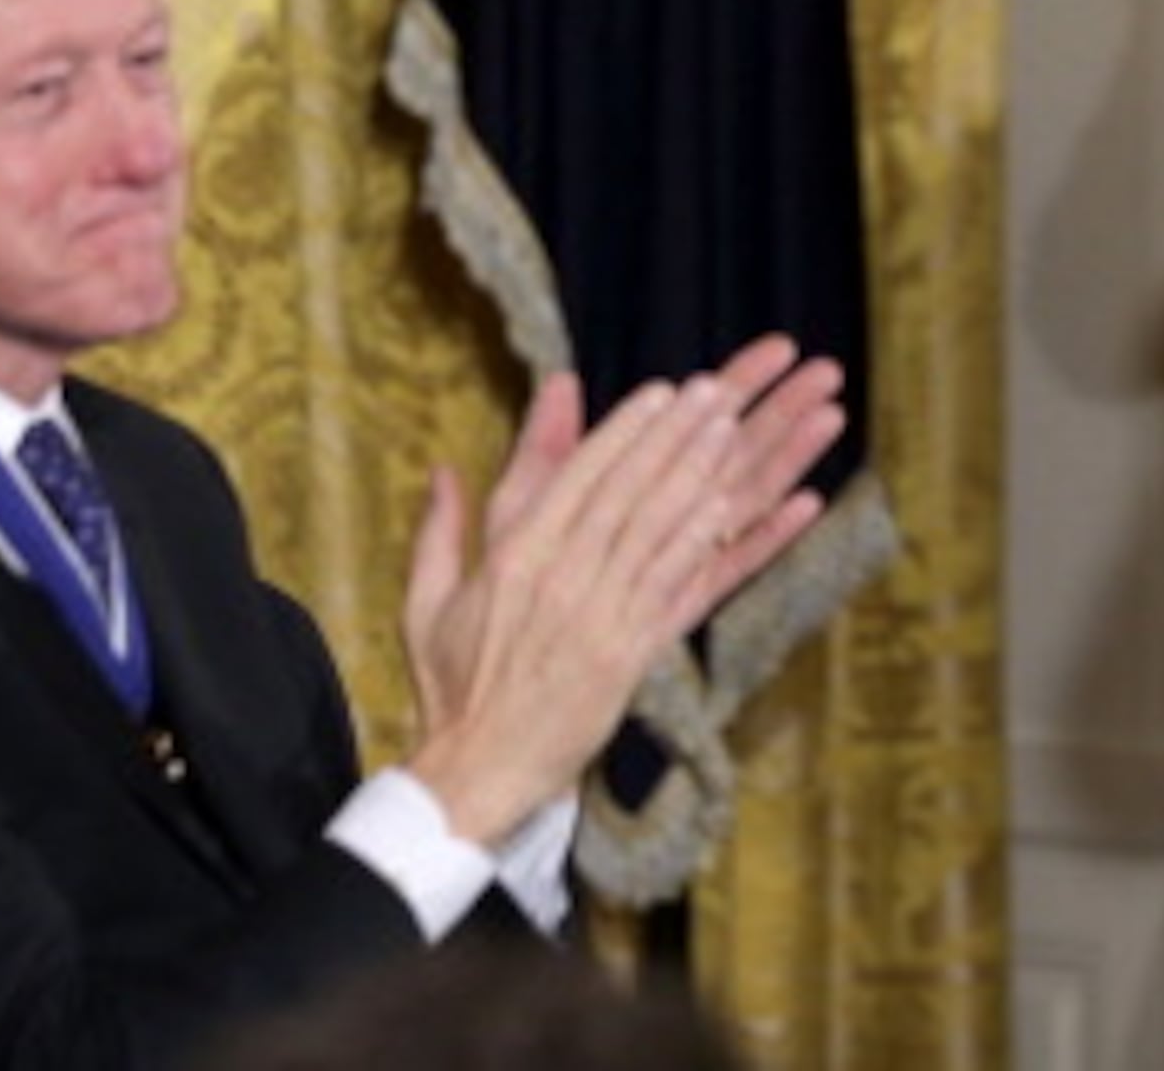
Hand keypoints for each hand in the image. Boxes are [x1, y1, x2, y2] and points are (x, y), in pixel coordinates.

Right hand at [398, 338, 845, 842]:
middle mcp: (563, 578)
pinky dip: (707, 545)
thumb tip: (442, 469)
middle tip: (714, 392)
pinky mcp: (630, 655)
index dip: (624, 432)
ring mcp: (601, 616)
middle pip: (628, 493)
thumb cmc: (453, 688)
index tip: (662, 393)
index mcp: (515, 559)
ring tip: (736, 429)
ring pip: (658, 531)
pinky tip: (733, 510)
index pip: (578, 479)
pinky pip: (677, 590)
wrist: (478, 772)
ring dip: (699, 475)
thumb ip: (440, 530)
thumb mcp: (427, 602)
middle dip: (673, 437)